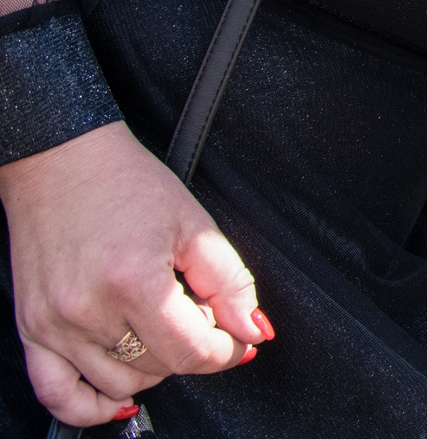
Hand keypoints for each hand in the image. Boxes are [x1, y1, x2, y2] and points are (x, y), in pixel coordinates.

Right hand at [0, 121, 264, 425]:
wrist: (61, 164)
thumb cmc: (128, 184)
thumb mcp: (195, 225)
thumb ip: (231, 284)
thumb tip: (253, 331)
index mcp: (134, 281)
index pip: (192, 351)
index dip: (226, 350)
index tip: (236, 337)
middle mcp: (88, 311)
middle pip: (159, 368)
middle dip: (192, 347)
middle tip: (197, 311)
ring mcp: (54, 326)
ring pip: (118, 384)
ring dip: (152, 368)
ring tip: (159, 326)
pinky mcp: (30, 330)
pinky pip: (56, 395)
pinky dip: (90, 405)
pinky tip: (121, 391)